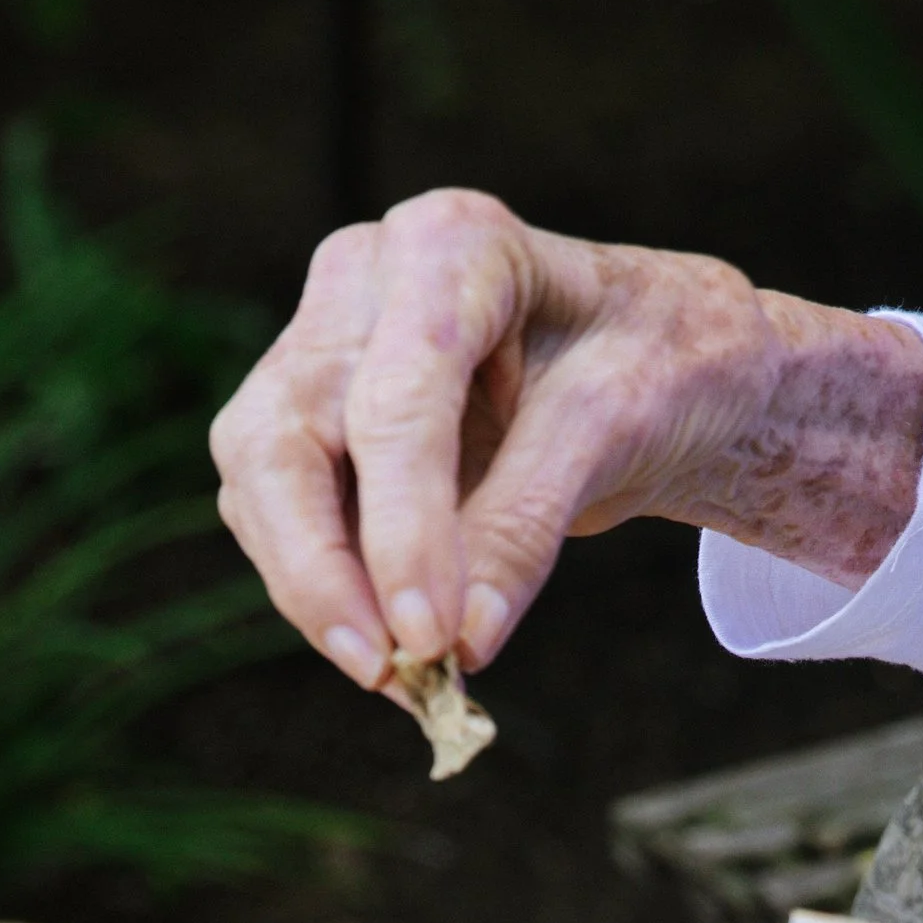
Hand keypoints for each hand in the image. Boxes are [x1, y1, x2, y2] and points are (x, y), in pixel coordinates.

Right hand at [209, 188, 922, 689]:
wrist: (661, 360)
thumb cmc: (656, 364)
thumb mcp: (615, 430)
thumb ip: (526, 523)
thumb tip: (458, 641)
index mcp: (450, 244)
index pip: (396, 401)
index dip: (403, 530)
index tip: (430, 639)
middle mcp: (364, 279)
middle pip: (284, 436)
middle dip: (322, 570)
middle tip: (386, 671)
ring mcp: (324, 342)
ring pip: (261, 482)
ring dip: (316, 592)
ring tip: (400, 678)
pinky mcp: (312, 415)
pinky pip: (281, 514)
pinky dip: (328, 590)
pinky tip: (391, 651)